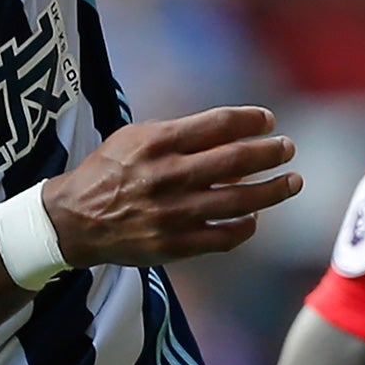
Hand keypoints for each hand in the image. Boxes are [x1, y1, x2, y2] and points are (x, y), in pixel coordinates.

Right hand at [45, 105, 301, 268]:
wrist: (72, 220)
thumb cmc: (107, 172)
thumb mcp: (132, 139)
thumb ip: (177, 135)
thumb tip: (229, 137)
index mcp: (156, 143)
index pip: (219, 124)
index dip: (251, 120)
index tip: (269, 120)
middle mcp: (167, 176)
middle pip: (237, 159)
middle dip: (271, 151)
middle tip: (287, 148)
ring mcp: (173, 213)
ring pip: (241, 200)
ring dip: (274, 190)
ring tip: (292, 182)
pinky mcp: (174, 245)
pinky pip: (225, 236)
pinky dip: (246, 226)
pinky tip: (253, 217)